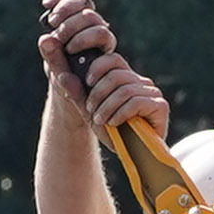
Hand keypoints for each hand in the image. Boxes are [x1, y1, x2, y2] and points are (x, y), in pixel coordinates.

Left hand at [41, 0, 169, 138]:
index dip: (95, 68)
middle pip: (116, 72)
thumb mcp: (84, 107)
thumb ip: (70, 84)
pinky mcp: (160, 106)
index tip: (86, 85)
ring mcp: (151, 92)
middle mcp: (139, 81)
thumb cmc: (108, 130)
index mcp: (123, 77)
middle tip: (91, 109)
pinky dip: (120, 113)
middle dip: (98, 92)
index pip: (110, 59)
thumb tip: (53, 56)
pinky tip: (114, 123)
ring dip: (106, 106)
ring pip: (124, 88)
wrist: (129, 157)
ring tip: (100, 120)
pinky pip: (136, 101)